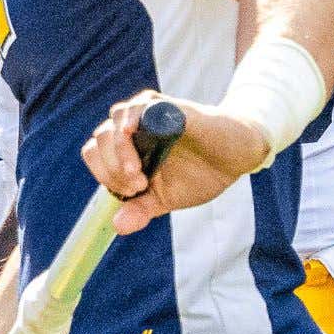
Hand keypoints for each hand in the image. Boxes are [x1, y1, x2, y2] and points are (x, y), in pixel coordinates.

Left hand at [82, 87, 275, 238]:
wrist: (238, 157)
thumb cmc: (202, 173)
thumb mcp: (167, 199)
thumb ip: (141, 209)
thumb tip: (118, 226)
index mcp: (129, 148)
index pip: (96, 154)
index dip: (105, 175)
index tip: (132, 192)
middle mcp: (135, 128)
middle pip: (99, 139)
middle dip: (112, 169)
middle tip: (139, 186)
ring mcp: (150, 115)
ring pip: (114, 123)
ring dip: (119, 152)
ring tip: (140, 173)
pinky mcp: (170, 108)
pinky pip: (140, 107)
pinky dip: (132, 122)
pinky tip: (137, 138)